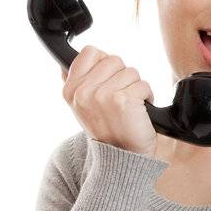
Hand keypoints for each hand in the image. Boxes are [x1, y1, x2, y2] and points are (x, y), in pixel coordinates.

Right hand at [60, 43, 157, 157]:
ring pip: (131, 72)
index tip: (108, 82)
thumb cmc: (107, 130)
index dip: (106, 64)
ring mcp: (101, 96)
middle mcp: (83, 92)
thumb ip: (75, 82)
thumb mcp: (81, 107)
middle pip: (114, 60)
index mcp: (70, 90)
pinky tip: (139, 111)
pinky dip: (147, 96)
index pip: (91, 52)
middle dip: (123, 77)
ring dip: (136, 88)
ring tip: (129, 107)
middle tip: (120, 100)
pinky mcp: (122, 101)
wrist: (122, 157)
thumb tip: (63, 62)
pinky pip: (144, 85)